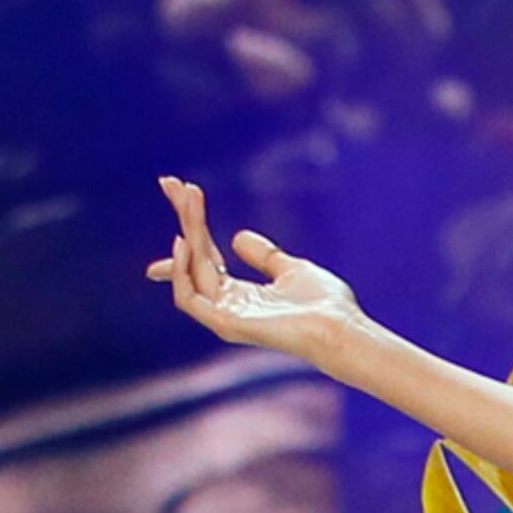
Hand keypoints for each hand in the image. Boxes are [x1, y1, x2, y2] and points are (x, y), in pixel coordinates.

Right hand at [149, 176, 362, 362]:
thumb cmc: (326, 306)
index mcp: (240, 294)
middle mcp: (226, 305)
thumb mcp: (292, 268)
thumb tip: (237, 237)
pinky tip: (186, 240)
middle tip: (171, 182)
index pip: (204, 257)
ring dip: (186, 233)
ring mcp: (223, 316)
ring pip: (189, 270)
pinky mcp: (225, 324)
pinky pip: (189, 298)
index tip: (181, 193)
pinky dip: (182, 271)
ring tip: (186, 200)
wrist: (342, 329)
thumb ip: (265, 256)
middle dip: (184, 219)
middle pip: (195, 256)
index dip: (191, 227)